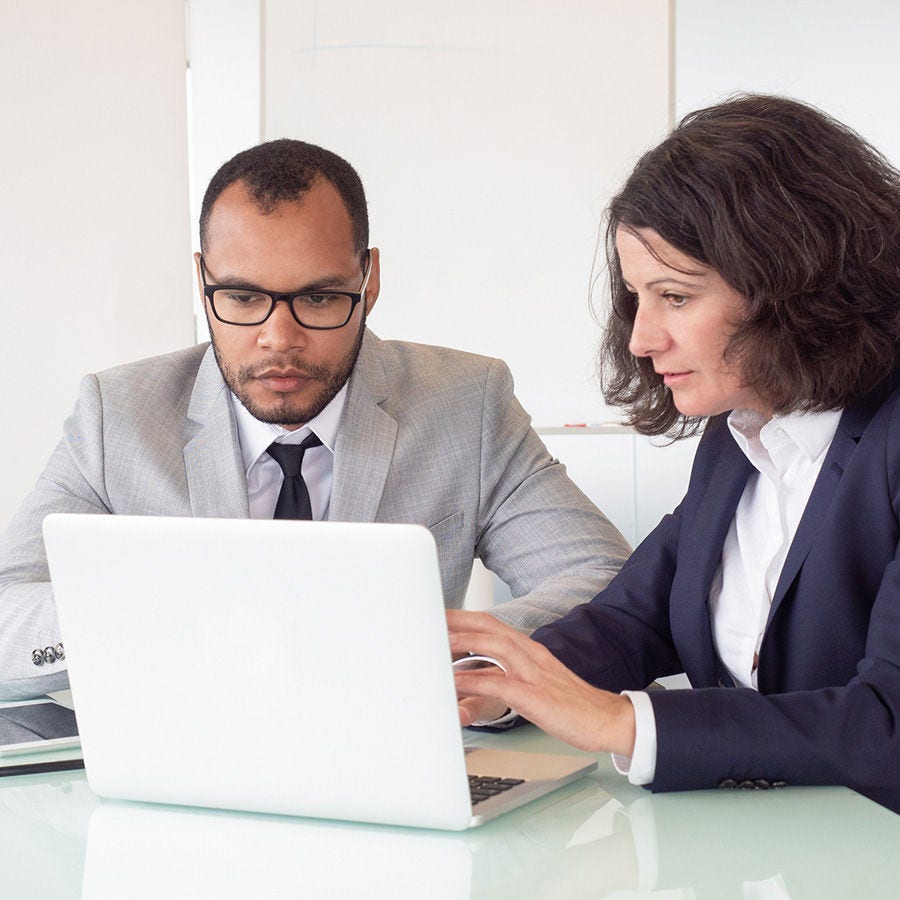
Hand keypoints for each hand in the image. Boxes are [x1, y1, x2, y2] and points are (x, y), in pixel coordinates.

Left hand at [447, 609, 635, 756]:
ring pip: (493, 647)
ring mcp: (534, 673)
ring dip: (463, 641)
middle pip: (489, 627)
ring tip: (435, 641)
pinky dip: (474, 681)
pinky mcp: (535, 696)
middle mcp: (531, 654)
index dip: (464, 617)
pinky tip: (456, 683)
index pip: (492, 624)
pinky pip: (499, 684)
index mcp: (531, 650)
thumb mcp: (537, 681)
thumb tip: (476, 676)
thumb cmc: (571, 704)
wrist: (608, 720)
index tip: (440, 615)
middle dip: (458, 621)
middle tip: (428, 619)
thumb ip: (508, 674)